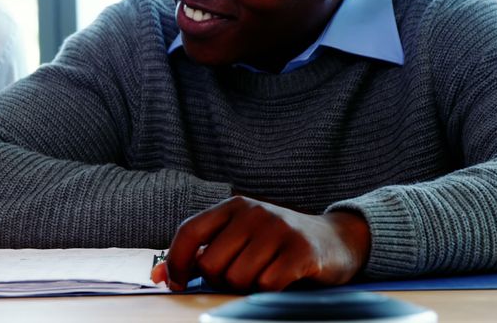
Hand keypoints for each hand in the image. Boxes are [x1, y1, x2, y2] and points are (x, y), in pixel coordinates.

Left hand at [151, 196, 370, 291]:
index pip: (188, 232)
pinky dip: (270, 290)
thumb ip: (201, 252)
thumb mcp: (239, 238)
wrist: (336, 240)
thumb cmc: (276, 244)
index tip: (177, 283)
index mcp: (233, 206)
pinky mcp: (301, 251)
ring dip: (247, 288)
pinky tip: (282, 280)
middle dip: (220, 280)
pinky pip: (267, 285)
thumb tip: (160, 276)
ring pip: (238, 278)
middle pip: (212, 264)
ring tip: (263, 276)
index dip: (176, 262)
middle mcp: (254, 212)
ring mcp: (278, 229)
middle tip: (239, 276)